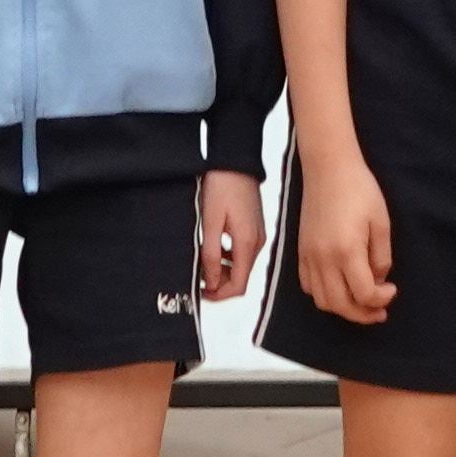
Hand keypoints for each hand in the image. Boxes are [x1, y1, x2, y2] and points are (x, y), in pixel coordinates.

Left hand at [193, 169, 266, 305]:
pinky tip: (212, 246)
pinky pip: (242, 252)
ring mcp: (257, 235)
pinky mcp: (254, 228)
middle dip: (220, 282)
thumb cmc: (222, 187)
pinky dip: (227, 257)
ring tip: (202, 259)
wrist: (235, 162)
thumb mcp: (210, 223)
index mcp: (247, 243)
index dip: (220, 294)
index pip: (239, 285)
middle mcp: (257, 243)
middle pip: (241, 277)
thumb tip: (211, 281)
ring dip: (222, 269)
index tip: (202, 292)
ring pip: (241, 265)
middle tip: (198, 275)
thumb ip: (210, 255)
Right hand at [291, 150, 395, 322]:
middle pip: (340, 305)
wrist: (328, 168)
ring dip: (343, 308)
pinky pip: (308, 286)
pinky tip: (339, 286)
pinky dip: (324, 295)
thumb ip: (381, 256)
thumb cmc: (360, 190)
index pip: (364, 294)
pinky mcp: (300, 251)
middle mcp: (324, 259)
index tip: (392, 289)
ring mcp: (308, 256)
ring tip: (361, 302)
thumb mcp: (381, 223)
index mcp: (347, 251)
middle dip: (363, 314)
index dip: (381, 299)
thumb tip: (378, 279)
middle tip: (380, 311)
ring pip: (322, 300)